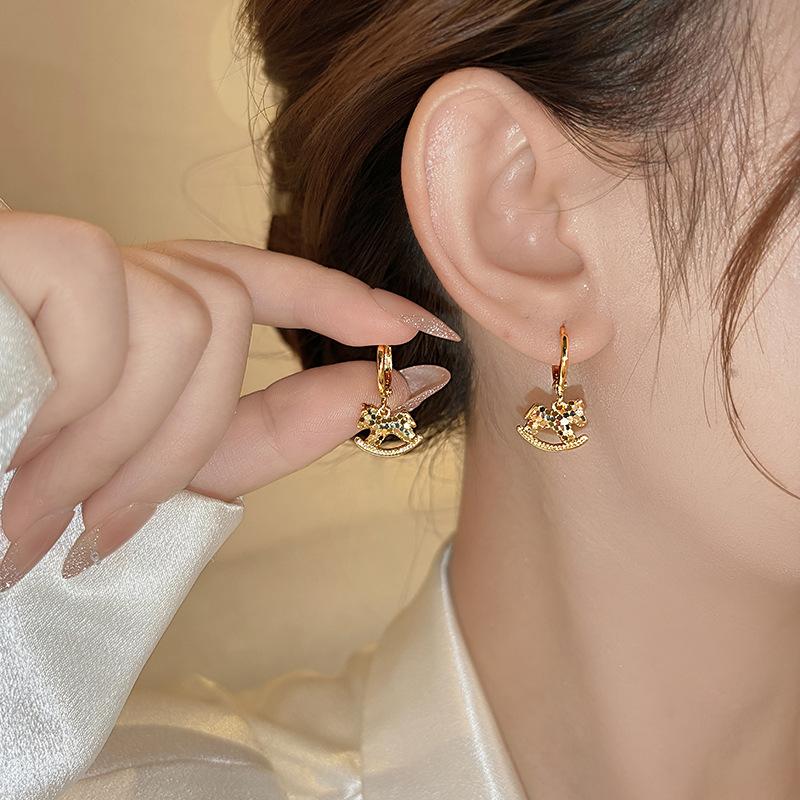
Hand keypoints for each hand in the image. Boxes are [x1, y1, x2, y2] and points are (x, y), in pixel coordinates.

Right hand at [0, 211, 457, 589]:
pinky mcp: (29, 249)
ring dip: (122, 449)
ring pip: (184, 321)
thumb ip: (269, 431)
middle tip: (101, 529)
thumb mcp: (155, 467)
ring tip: (42, 519)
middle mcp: (120, 271)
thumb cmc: (15, 473)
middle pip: (224, 311)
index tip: (422, 326)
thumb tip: (388, 389)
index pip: (269, 278)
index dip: (346, 297)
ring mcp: (74, 253)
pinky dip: (83, 413)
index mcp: (151, 315)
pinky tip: (16, 456)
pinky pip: (114, 318)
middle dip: (182, 440)